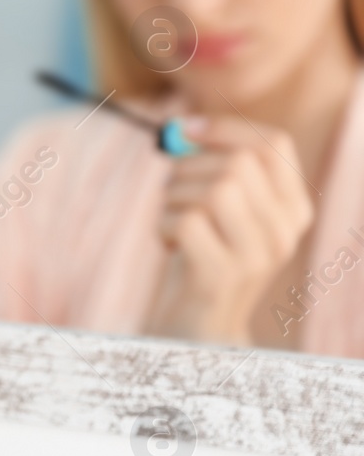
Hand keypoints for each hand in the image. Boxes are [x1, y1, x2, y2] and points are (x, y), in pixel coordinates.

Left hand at [144, 116, 312, 343]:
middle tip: (171, 191)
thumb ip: (212, 169)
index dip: (226, 128)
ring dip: (173, 198)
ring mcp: (258, 255)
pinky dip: (163, 226)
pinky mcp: (223, 274)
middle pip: (238, 164)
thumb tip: (184, 126)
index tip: (186, 128)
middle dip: (188, 168)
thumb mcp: (218, 212)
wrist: (199, 329)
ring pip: (213, 189)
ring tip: (173, 224)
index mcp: (292, 209)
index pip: (273, 145)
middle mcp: (285, 231)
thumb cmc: (200, 258)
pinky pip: (185, 221)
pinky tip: (171, 246)